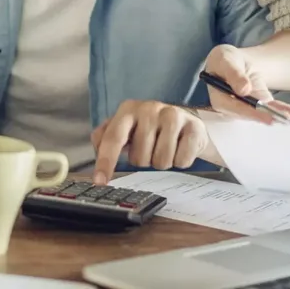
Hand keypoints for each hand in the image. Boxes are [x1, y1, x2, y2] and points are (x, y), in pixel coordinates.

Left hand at [91, 100, 206, 185]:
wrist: (187, 123)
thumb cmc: (150, 129)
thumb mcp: (126, 129)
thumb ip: (105, 138)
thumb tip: (96, 154)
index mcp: (128, 110)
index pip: (113, 138)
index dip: (105, 162)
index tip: (99, 182)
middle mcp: (149, 109)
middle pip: (139, 157)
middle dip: (144, 160)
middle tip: (150, 149)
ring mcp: (173, 115)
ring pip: (161, 161)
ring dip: (162, 163)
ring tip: (164, 149)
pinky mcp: (193, 126)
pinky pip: (182, 161)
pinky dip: (180, 162)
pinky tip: (180, 149)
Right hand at [205, 44, 289, 123]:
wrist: (232, 62)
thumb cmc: (225, 59)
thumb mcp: (225, 59)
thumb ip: (233, 74)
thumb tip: (244, 90)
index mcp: (220, 98)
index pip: (236, 108)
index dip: (252, 113)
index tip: (268, 117)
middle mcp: (233, 108)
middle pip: (252, 114)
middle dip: (272, 116)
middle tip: (289, 118)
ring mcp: (247, 108)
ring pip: (265, 112)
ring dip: (282, 115)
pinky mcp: (258, 105)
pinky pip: (272, 108)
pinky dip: (286, 110)